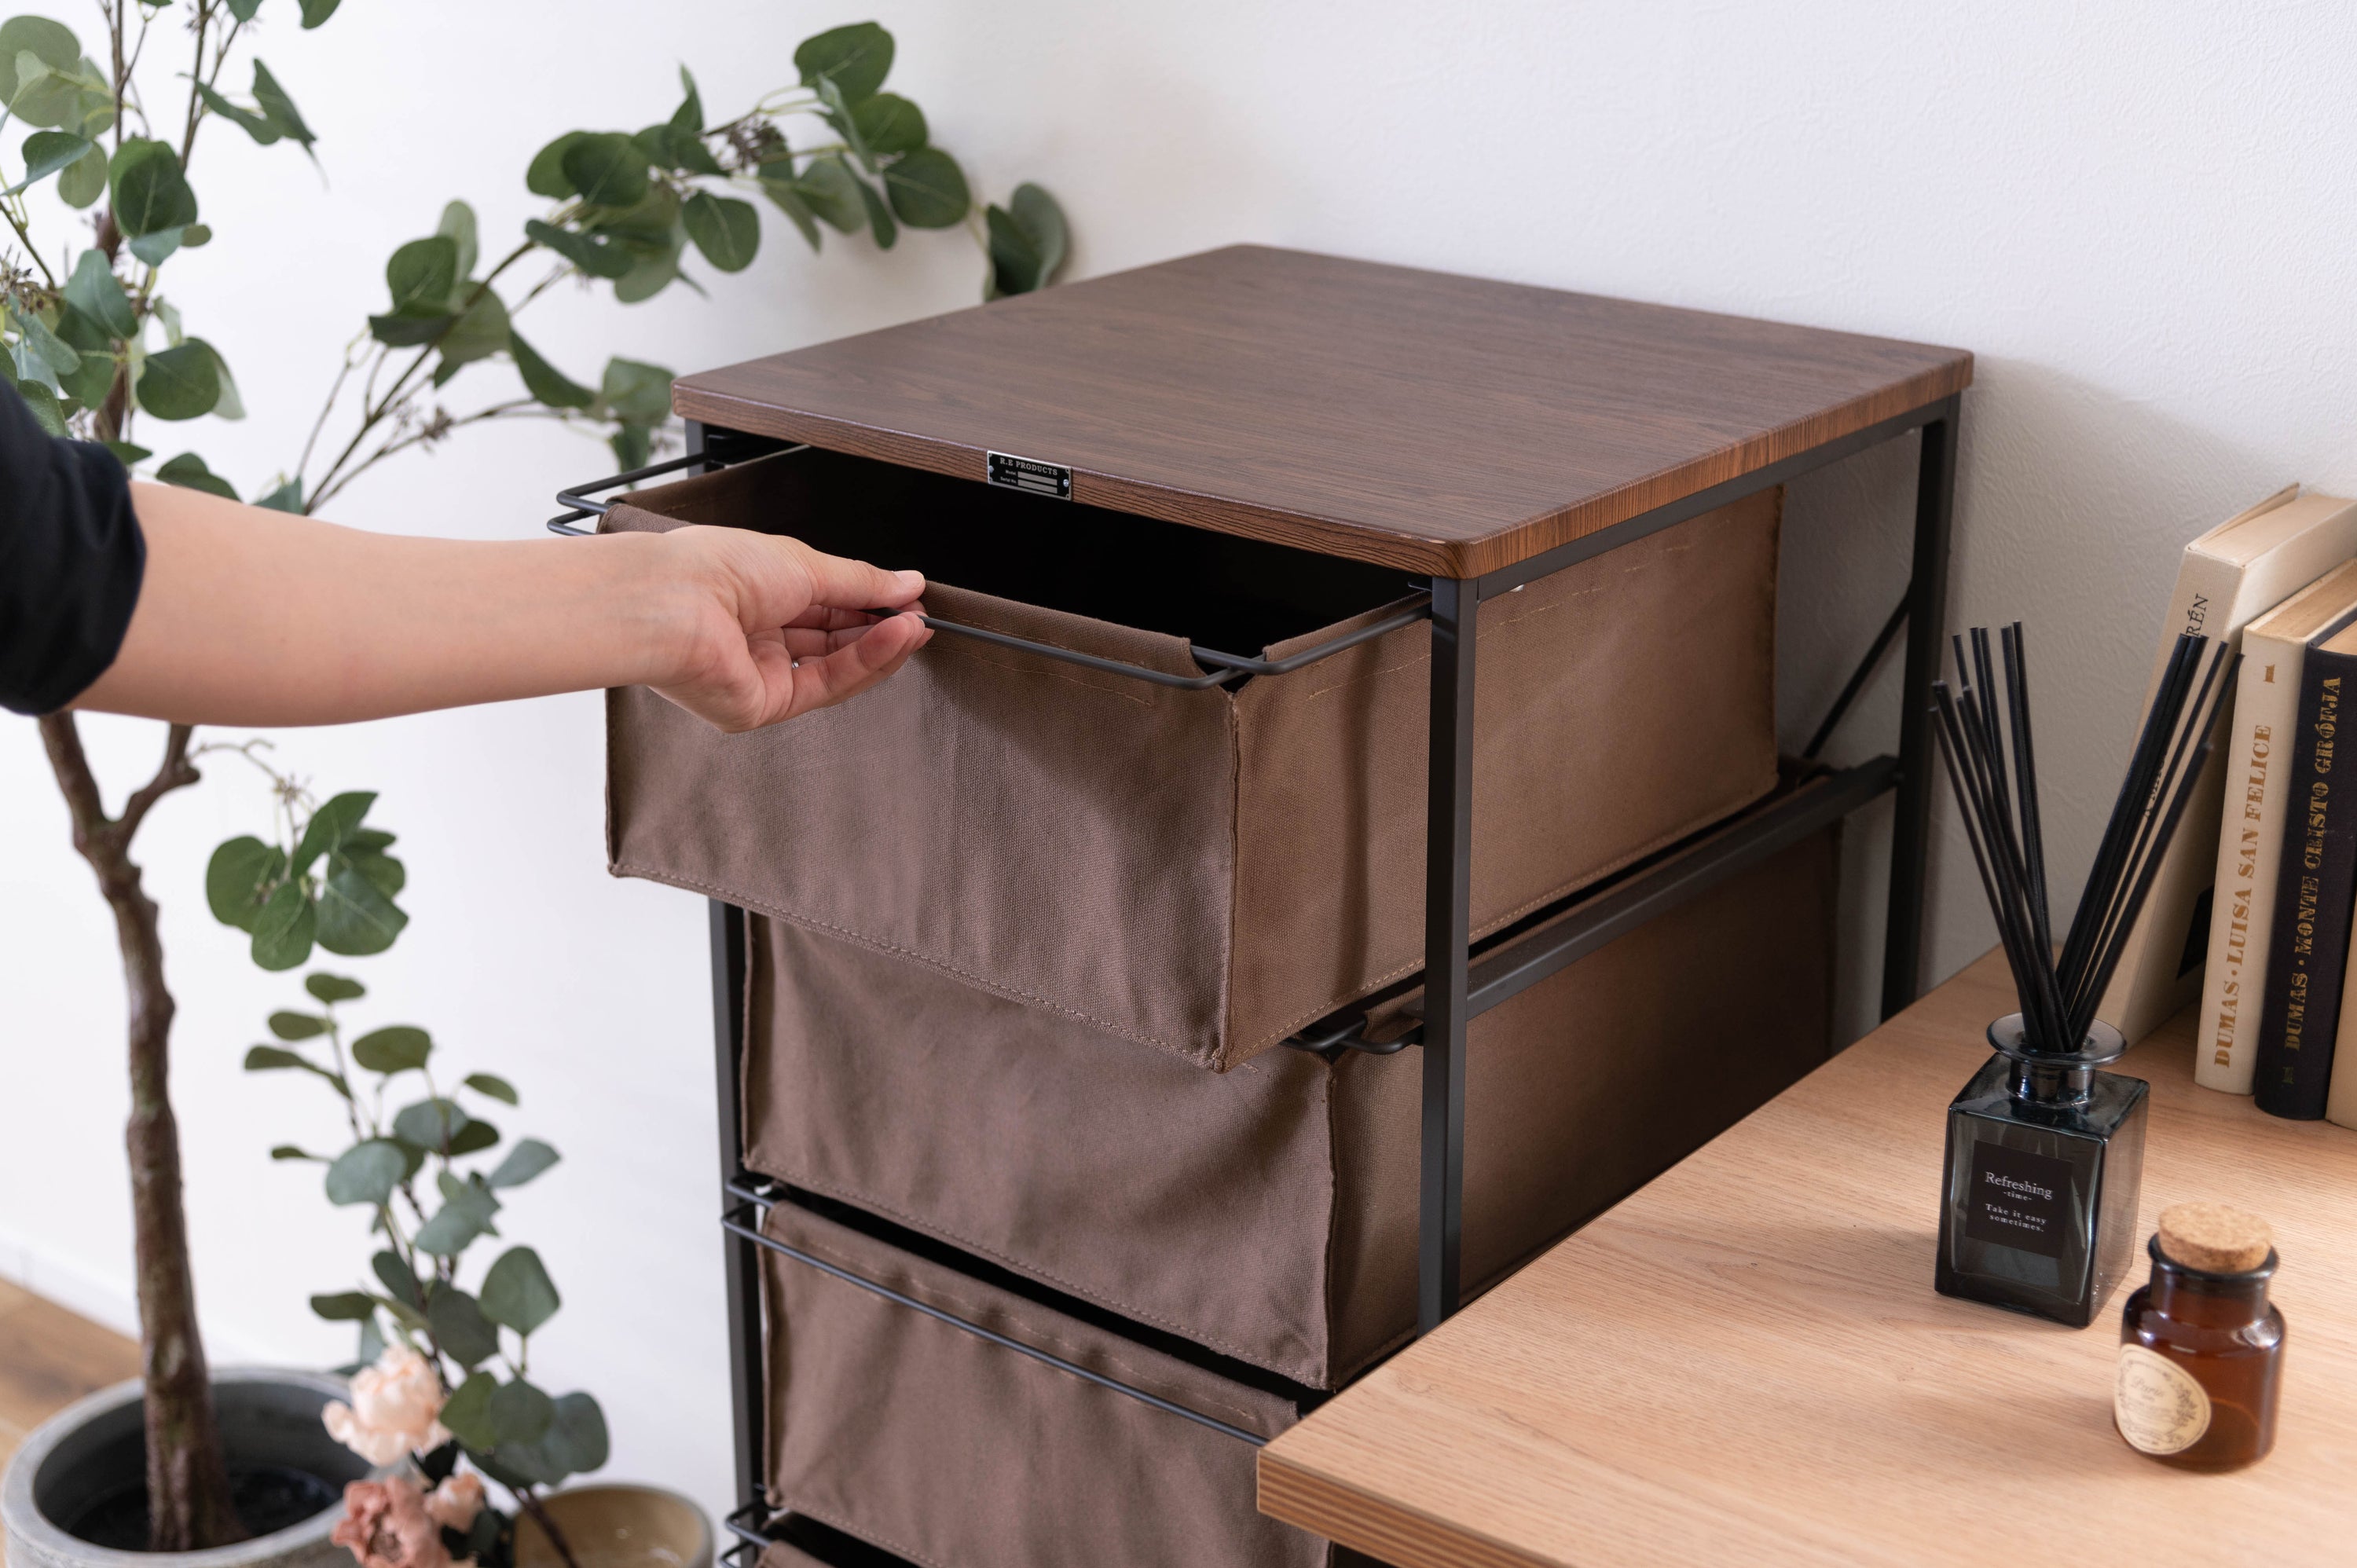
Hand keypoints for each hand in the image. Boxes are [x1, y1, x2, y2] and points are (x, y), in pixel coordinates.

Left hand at [650, 524, 932, 731]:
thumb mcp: (805, 564)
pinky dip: (862, 663)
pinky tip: (892, 640)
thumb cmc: (714, 569)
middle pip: (831, 640)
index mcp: (754, 595)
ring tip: (915, 627)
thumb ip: (860, 581)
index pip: (823, 606)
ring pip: (832, 667)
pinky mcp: (761, 706)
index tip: (908, 598)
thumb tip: (905, 582)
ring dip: (878, 646)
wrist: (674, 603)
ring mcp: (757, 674)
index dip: (869, 603)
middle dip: (878, 627)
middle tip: (919, 616)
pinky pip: (824, 686)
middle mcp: (754, 637)